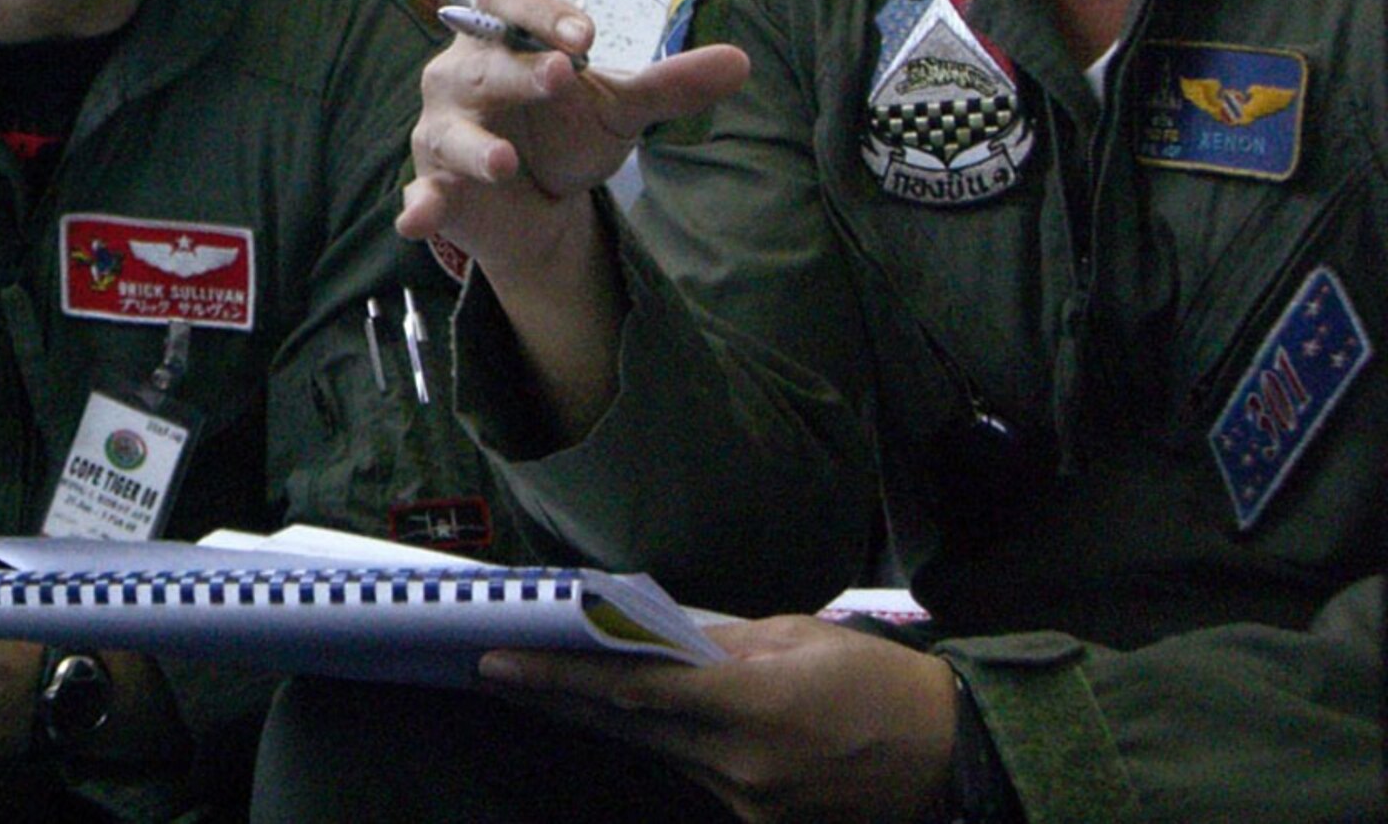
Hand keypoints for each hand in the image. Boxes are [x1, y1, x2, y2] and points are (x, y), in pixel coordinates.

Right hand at [399, 0, 748, 274]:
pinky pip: (419, 194)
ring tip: (507, 163)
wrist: (542, 202)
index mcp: (501, 37)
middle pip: (480, 62)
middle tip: (562, 76)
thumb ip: (670, 85)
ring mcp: (442, 133)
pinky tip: (418, 219)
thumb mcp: (620, 108)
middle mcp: (460, 76)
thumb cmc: (567, 131)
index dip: (539, 10)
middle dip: (518, 72)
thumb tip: (742, 62)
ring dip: (475, 147)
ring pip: (450, 133)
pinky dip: (418, 205)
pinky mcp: (435, 188)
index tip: (587, 35)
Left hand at [479, 615, 957, 823]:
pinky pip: (694, 772)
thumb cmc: (877, 680)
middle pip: (625, 728)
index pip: (630, 689)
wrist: (945, 757)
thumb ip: (719, 642)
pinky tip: (644, 716)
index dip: (557, 678)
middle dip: (556, 699)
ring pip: (656, 751)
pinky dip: (666, 741)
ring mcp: (746, 802)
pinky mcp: (757, 822)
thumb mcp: (798, 635)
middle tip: (495, 667)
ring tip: (552, 680)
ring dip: (607, 718)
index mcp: (753, 704)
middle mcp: (739, 763)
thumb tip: (653, 638)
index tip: (500, 660)